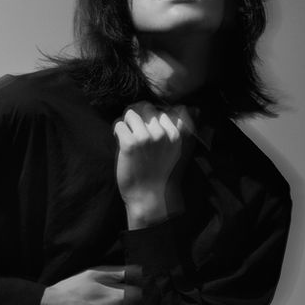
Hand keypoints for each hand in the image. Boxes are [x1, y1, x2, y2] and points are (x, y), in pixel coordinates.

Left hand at [113, 102, 195, 226]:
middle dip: (139, 118)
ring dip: (128, 123)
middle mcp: (163, 133)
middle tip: (135, 131)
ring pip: (131, 113)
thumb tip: (186, 107)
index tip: (148, 128)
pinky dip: (117, 131)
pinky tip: (120, 142)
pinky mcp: (130, 144)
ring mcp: (146, 138)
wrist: (149, 197)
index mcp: (177, 134)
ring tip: (128, 136)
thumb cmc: (161, 175)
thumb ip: (180, 129)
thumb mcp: (177, 151)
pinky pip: (119, 124)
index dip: (153, 117)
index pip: (163, 110)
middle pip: (147, 108)